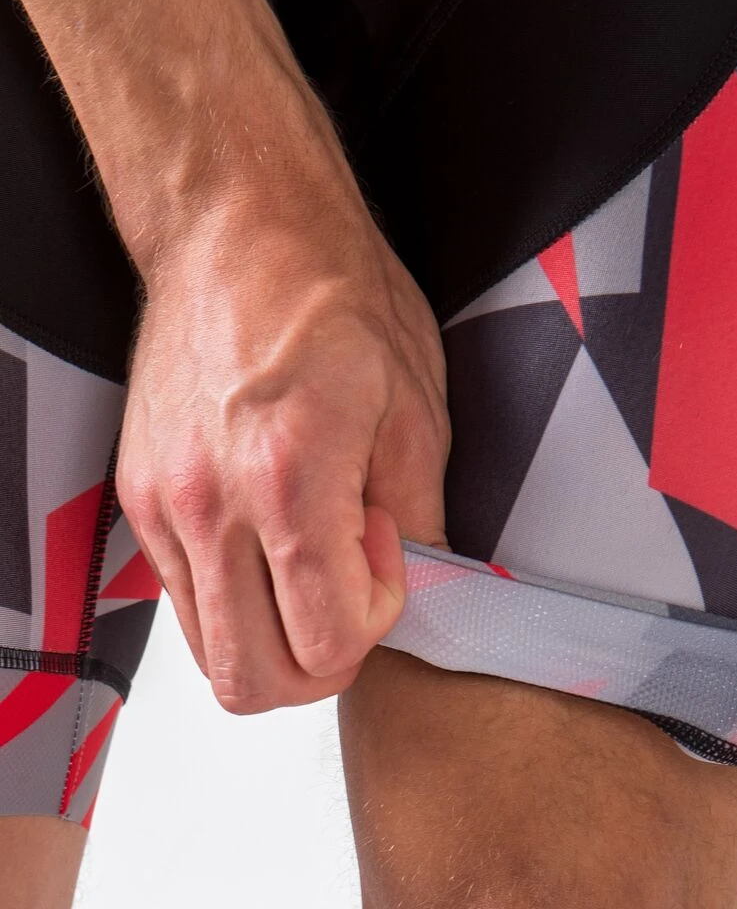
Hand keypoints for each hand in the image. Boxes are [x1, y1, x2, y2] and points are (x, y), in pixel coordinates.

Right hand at [116, 192, 449, 713]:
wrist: (241, 229)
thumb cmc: (332, 295)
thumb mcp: (415, 409)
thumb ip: (421, 519)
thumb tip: (422, 587)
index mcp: (289, 482)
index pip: (327, 643)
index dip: (377, 620)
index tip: (388, 554)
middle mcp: (209, 507)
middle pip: (253, 680)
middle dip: (322, 664)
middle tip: (355, 599)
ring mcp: (163, 508)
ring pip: (212, 653)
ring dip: (275, 638)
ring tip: (313, 562)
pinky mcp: (141, 498)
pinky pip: (186, 599)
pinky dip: (236, 601)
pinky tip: (273, 541)